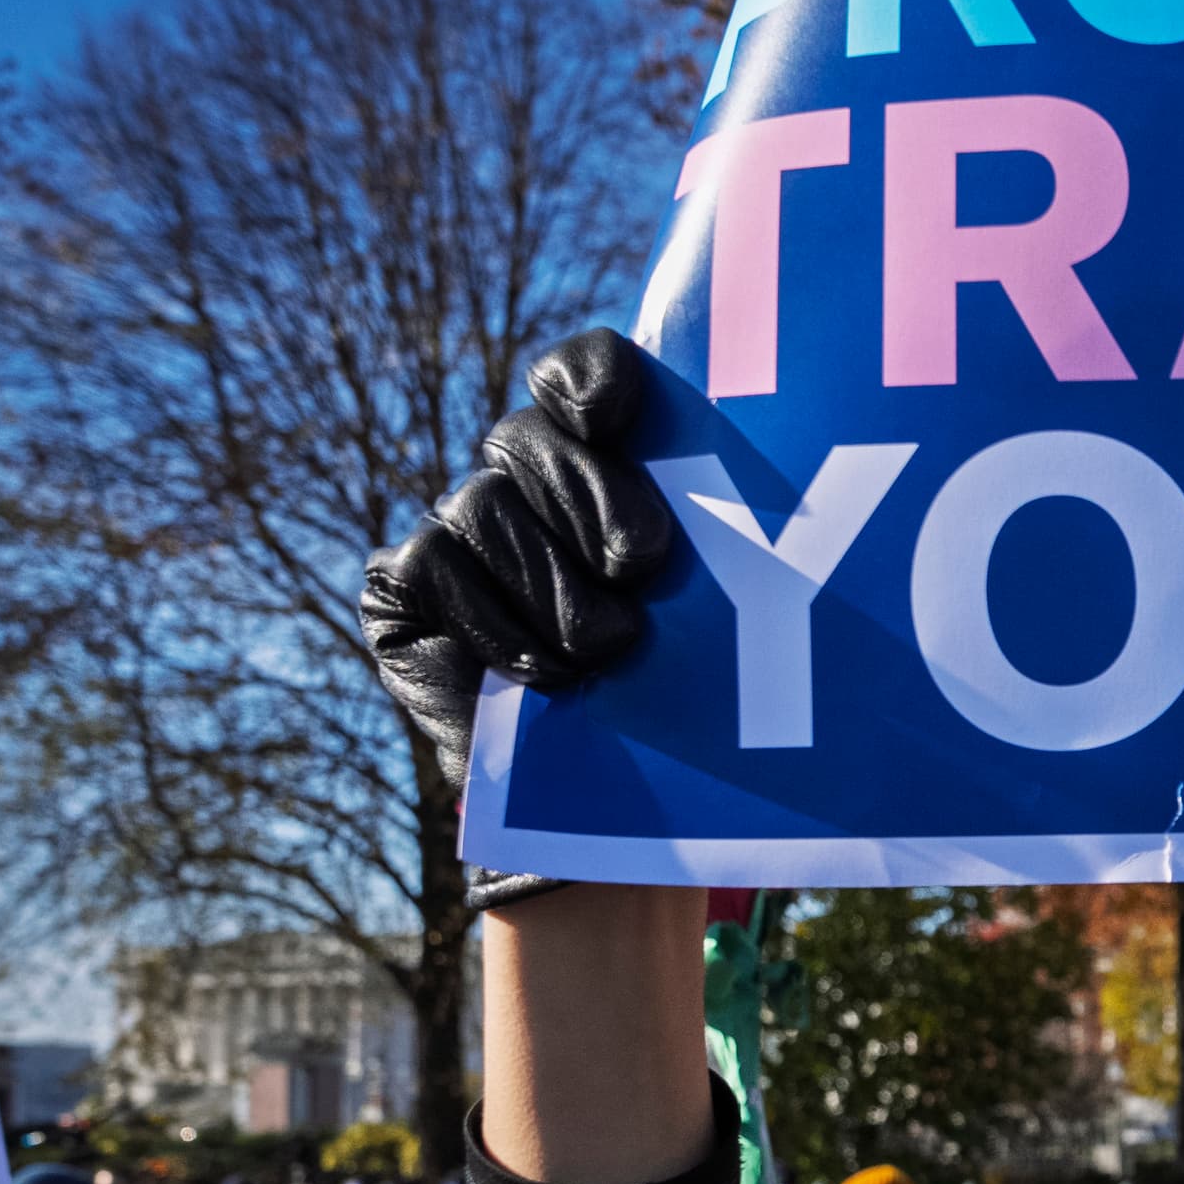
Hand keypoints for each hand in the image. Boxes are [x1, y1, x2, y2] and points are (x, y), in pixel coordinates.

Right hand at [360, 328, 677, 907]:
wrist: (625, 805)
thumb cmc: (696, 693)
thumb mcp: (727, 612)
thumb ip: (727, 539)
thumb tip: (780, 480)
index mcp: (602, 461)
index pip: (582, 377)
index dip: (590, 378)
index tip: (614, 414)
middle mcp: (521, 481)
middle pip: (530, 435)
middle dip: (590, 495)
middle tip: (643, 564)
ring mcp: (456, 529)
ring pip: (482, 504)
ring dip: (551, 583)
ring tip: (607, 650)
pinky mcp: (402, 585)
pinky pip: (432, 569)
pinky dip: (495, 625)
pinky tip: (544, 676)